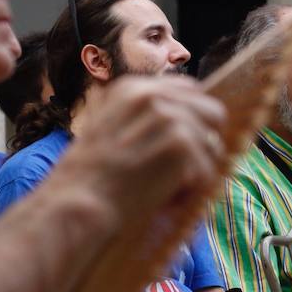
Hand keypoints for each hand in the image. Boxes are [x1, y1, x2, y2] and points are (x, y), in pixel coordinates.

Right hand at [54, 76, 227, 231]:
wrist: (78, 202)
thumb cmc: (90, 176)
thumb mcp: (110, 126)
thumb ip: (145, 116)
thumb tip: (189, 120)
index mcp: (134, 88)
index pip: (191, 91)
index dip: (196, 119)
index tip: (187, 144)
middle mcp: (153, 96)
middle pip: (213, 113)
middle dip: (207, 142)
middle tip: (188, 169)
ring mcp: (169, 118)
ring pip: (213, 146)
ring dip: (198, 172)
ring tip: (168, 187)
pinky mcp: (181, 144)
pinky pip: (208, 170)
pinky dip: (193, 190)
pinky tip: (168, 198)